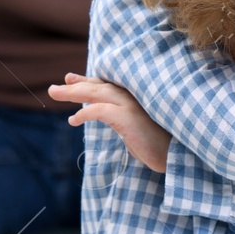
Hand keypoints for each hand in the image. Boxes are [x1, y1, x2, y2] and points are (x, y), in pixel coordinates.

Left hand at [48, 72, 171, 172]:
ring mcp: (131, 105)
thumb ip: (122, 120)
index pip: (107, 85)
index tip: (70, 79)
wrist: (180, 154)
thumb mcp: (136, 130)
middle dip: (75, 86)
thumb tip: (109, 118)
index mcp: (136, 97)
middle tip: (55, 88)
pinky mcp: (128, 117)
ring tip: (54, 93)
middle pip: (98, 86)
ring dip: (73, 93)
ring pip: (96, 93)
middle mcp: (133, 96)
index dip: (87, 81)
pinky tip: (72, 120)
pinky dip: (84, 113)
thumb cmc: (162, 145)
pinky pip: (99, 111)